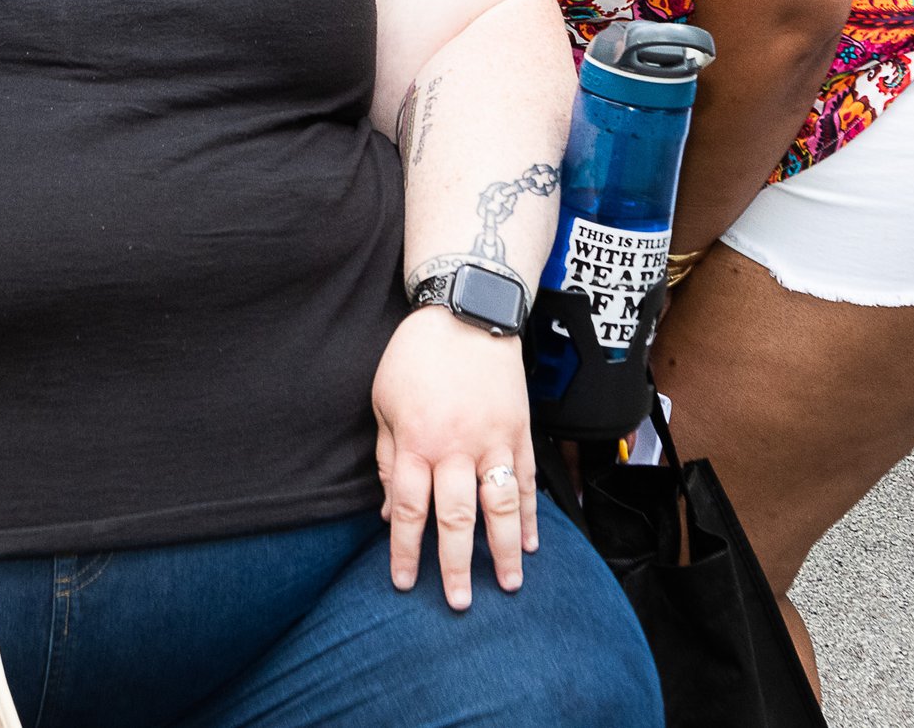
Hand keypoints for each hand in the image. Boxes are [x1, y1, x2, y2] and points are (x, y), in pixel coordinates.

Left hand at [371, 305, 537, 610]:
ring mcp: (494, 440)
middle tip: (459, 603)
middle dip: (455, 565)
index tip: (404, 583)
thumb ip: (389, 459)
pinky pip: (526, 479)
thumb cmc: (416, 355)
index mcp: (417, 441)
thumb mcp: (383, 401)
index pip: (410, 510)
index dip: (406, 551)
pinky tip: (530, 542)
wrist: (467, 310)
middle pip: (456, 518)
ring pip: (500, 506)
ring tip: (507, 585)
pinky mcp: (520, 430)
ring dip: (503, 550)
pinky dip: (529, 513)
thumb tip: (392, 511)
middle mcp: (457, 447)